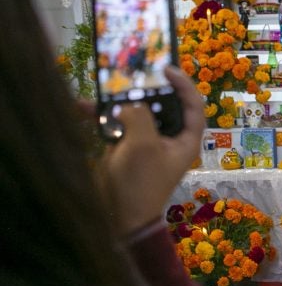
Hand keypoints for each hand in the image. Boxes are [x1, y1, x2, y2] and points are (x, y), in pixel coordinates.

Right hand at [99, 66, 204, 236]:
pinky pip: (118, 125)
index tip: (167, 68)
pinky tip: (83, 107)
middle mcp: (170, 139)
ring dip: (121, 99)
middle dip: (148, 88)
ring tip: (107, 84)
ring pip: (139, 112)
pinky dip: (103, 116)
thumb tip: (131, 104)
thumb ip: (141, 116)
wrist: (119, 217)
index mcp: (185, 139)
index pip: (193, 105)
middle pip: (165, 105)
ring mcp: (148, 142)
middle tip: (134, 71)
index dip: (184, 84)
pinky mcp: (126, 147)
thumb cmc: (140, 182)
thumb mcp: (143, 145)